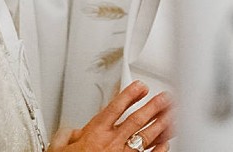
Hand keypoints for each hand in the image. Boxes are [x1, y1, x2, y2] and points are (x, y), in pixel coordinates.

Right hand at [49, 80, 172, 151]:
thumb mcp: (60, 147)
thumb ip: (67, 135)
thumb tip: (70, 131)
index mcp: (95, 132)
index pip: (116, 107)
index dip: (130, 95)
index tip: (140, 87)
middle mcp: (111, 143)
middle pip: (137, 120)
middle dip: (153, 107)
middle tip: (165, 97)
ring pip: (146, 137)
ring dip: (161, 125)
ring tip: (172, 115)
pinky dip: (159, 150)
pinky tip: (167, 143)